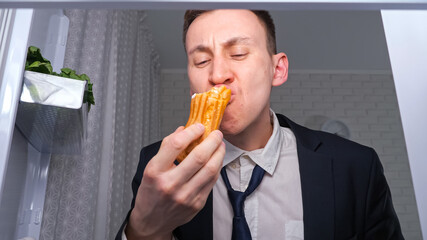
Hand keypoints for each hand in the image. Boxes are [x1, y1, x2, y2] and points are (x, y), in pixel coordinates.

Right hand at [125, 123, 225, 239]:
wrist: (152, 222)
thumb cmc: (151, 193)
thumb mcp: (150, 168)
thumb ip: (167, 147)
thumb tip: (183, 130)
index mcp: (155, 172)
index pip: (176, 145)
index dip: (191, 132)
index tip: (198, 126)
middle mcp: (170, 184)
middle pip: (198, 157)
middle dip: (212, 141)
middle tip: (216, 133)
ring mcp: (185, 196)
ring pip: (210, 169)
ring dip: (219, 153)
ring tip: (220, 144)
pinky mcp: (197, 203)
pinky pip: (212, 181)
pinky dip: (216, 167)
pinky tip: (216, 160)